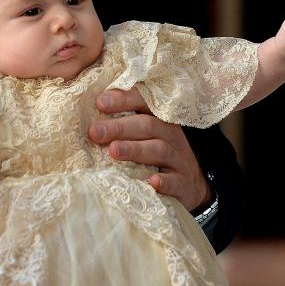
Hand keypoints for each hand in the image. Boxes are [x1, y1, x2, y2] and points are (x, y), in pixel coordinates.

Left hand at [87, 87, 209, 211]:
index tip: (99, 103)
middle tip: (95, 132)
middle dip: (119, 127)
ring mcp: (179, 159)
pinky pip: (176, 181)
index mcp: (159, 118)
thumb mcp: (146, 133)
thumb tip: (93, 107)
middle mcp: (170, 135)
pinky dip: (165, 182)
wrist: (191, 185)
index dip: (123, 100)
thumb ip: (124, 120)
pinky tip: (152, 182)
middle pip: (147, 125)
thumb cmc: (158, 154)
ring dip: (135, 149)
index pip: (143, 102)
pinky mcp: (184, 184)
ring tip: (113, 151)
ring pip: (159, 150)